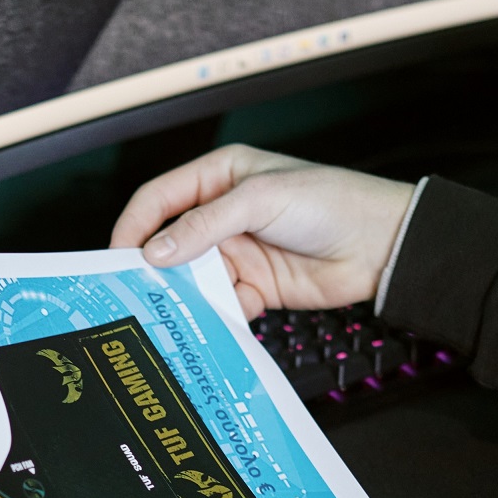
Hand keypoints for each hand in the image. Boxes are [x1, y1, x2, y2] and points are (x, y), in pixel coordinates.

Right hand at [111, 144, 415, 317]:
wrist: (380, 244)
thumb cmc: (329, 202)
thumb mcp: (258, 200)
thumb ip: (203, 226)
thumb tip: (156, 251)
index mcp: (220, 177)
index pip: (160, 199)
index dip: (135, 226)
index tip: (117, 256)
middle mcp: (224, 215)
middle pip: (172, 243)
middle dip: (155, 268)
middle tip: (133, 292)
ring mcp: (240, 253)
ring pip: (194, 278)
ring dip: (185, 295)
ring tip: (171, 314)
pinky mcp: (257, 287)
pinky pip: (223, 303)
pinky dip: (217, 314)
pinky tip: (217, 321)